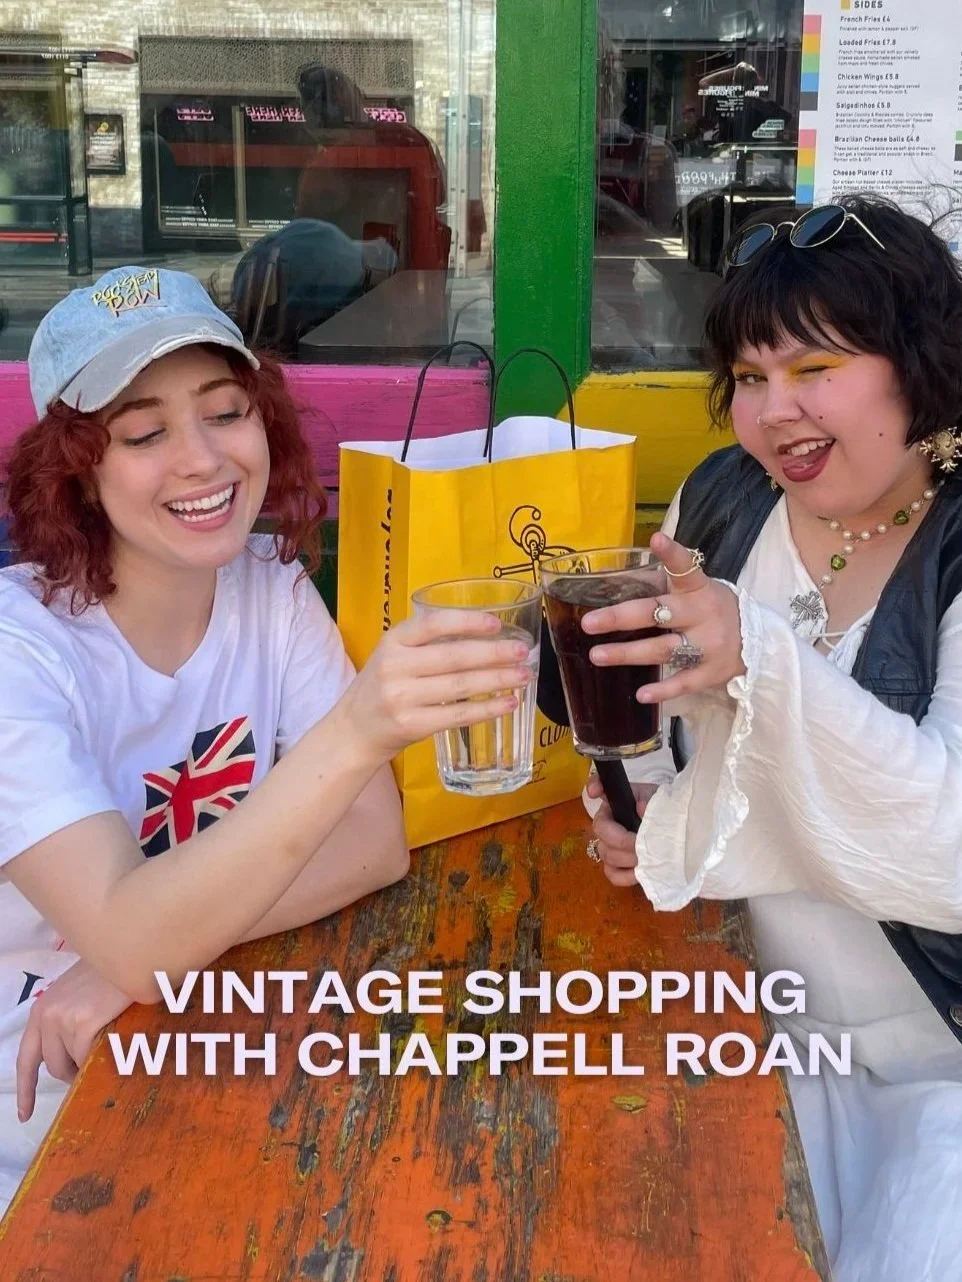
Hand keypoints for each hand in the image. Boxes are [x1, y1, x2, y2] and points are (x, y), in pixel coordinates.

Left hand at [16, 959, 132, 1121]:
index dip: (26, 1088)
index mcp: (43, 1009)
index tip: (24, 1114)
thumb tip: (78, 1057)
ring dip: (92, 1061)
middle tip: (97, 1065)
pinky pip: (91, 1057)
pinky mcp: (83, 1025)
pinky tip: (120, 1040)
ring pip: (75, 1063)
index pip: (27, 1057)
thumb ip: (71, 1019)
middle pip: (54, 1066)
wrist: (132, 951)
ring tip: (114, 1042)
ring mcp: (63, 1020)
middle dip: (75, 1072)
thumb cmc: (114, 971)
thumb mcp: (82, 994)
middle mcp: (47, 1015)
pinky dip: (105, 1055)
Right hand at [341, 609, 534, 761]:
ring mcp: (402, 698)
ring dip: (497, 680)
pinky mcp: (412, 725)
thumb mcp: (394, 654)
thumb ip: (428, 643)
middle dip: (494, 654)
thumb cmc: (383, 686)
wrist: (354, 729)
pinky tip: (508, 703)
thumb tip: (487, 636)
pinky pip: (458, 715)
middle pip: (454, 657)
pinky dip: (487, 709)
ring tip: (524, 676)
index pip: (434, 624)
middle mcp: (395, 666)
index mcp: (393, 641)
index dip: (468, 622)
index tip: (497, 624)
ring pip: (460, 686)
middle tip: (524, 652)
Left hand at [582, 532, 744, 702]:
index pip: (685, 568)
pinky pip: (683, 682)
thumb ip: (662, 584)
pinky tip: (640, 694)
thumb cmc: (712, 610)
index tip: (656, 539)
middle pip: (658, 614)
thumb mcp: (696, 590)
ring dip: (628, 653)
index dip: (672, 554)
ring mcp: (707, 646)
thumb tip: (614, 580)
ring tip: (597, 655)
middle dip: (621, 617)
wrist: (758, 643)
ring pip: (662, 649)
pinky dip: (662, 690)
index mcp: (698, 589)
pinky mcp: (710, 673)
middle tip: (589, 623)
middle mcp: (702, 615)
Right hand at [586, 775, 658, 886]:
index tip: (594, 793)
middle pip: (602, 832)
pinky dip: (626, 875)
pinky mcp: (617, 868)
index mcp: (616, 802)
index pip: (598, 786)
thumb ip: (650, 801)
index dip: (593, 787)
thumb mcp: (660, 799)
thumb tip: (641, 806)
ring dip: (628, 858)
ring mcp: (609, 847)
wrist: (674, 831)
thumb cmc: (663, 811)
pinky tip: (641, 871)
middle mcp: (607, 824)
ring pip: (608, 855)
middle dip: (623, 840)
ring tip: (649, 858)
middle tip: (644, 844)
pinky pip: (614, 875)